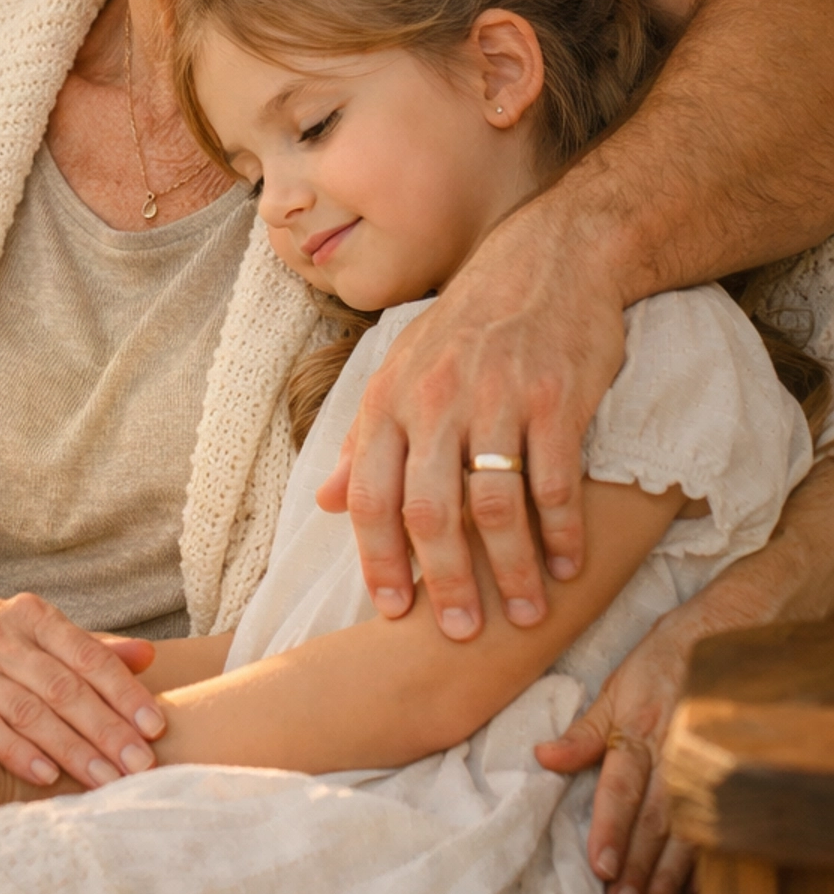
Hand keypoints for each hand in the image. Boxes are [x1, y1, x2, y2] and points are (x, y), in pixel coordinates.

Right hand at [0, 595, 164, 790]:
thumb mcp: (31, 637)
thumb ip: (87, 649)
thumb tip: (148, 657)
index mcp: (29, 614)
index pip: (87, 655)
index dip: (124, 693)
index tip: (155, 728)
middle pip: (63, 687)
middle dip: (107, 730)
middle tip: (142, 766)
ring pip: (29, 711)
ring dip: (72, 750)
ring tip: (107, 780)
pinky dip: (18, 753)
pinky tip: (48, 776)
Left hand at [318, 204, 626, 637]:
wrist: (547, 260)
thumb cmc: (467, 326)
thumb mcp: (401, 370)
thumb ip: (363, 440)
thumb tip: (323, 500)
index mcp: (391, 400)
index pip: (369, 494)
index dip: (378, 559)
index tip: (393, 611)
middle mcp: (436, 402)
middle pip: (429, 512)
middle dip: (445, 582)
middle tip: (461, 632)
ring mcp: (497, 400)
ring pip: (494, 506)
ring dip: (510, 569)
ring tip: (526, 613)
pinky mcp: (555, 398)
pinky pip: (556, 481)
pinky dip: (562, 531)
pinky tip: (569, 563)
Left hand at [534, 603, 700, 893]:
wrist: (719, 638)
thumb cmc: (658, 666)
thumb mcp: (615, 691)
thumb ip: (583, 734)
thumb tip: (543, 757)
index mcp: (638, 733)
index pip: (622, 788)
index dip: (612, 828)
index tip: (602, 867)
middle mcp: (672, 755)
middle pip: (654, 821)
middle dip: (639, 867)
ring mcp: (704, 768)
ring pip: (687, 831)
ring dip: (668, 875)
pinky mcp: (726, 777)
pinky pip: (720, 827)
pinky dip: (708, 863)